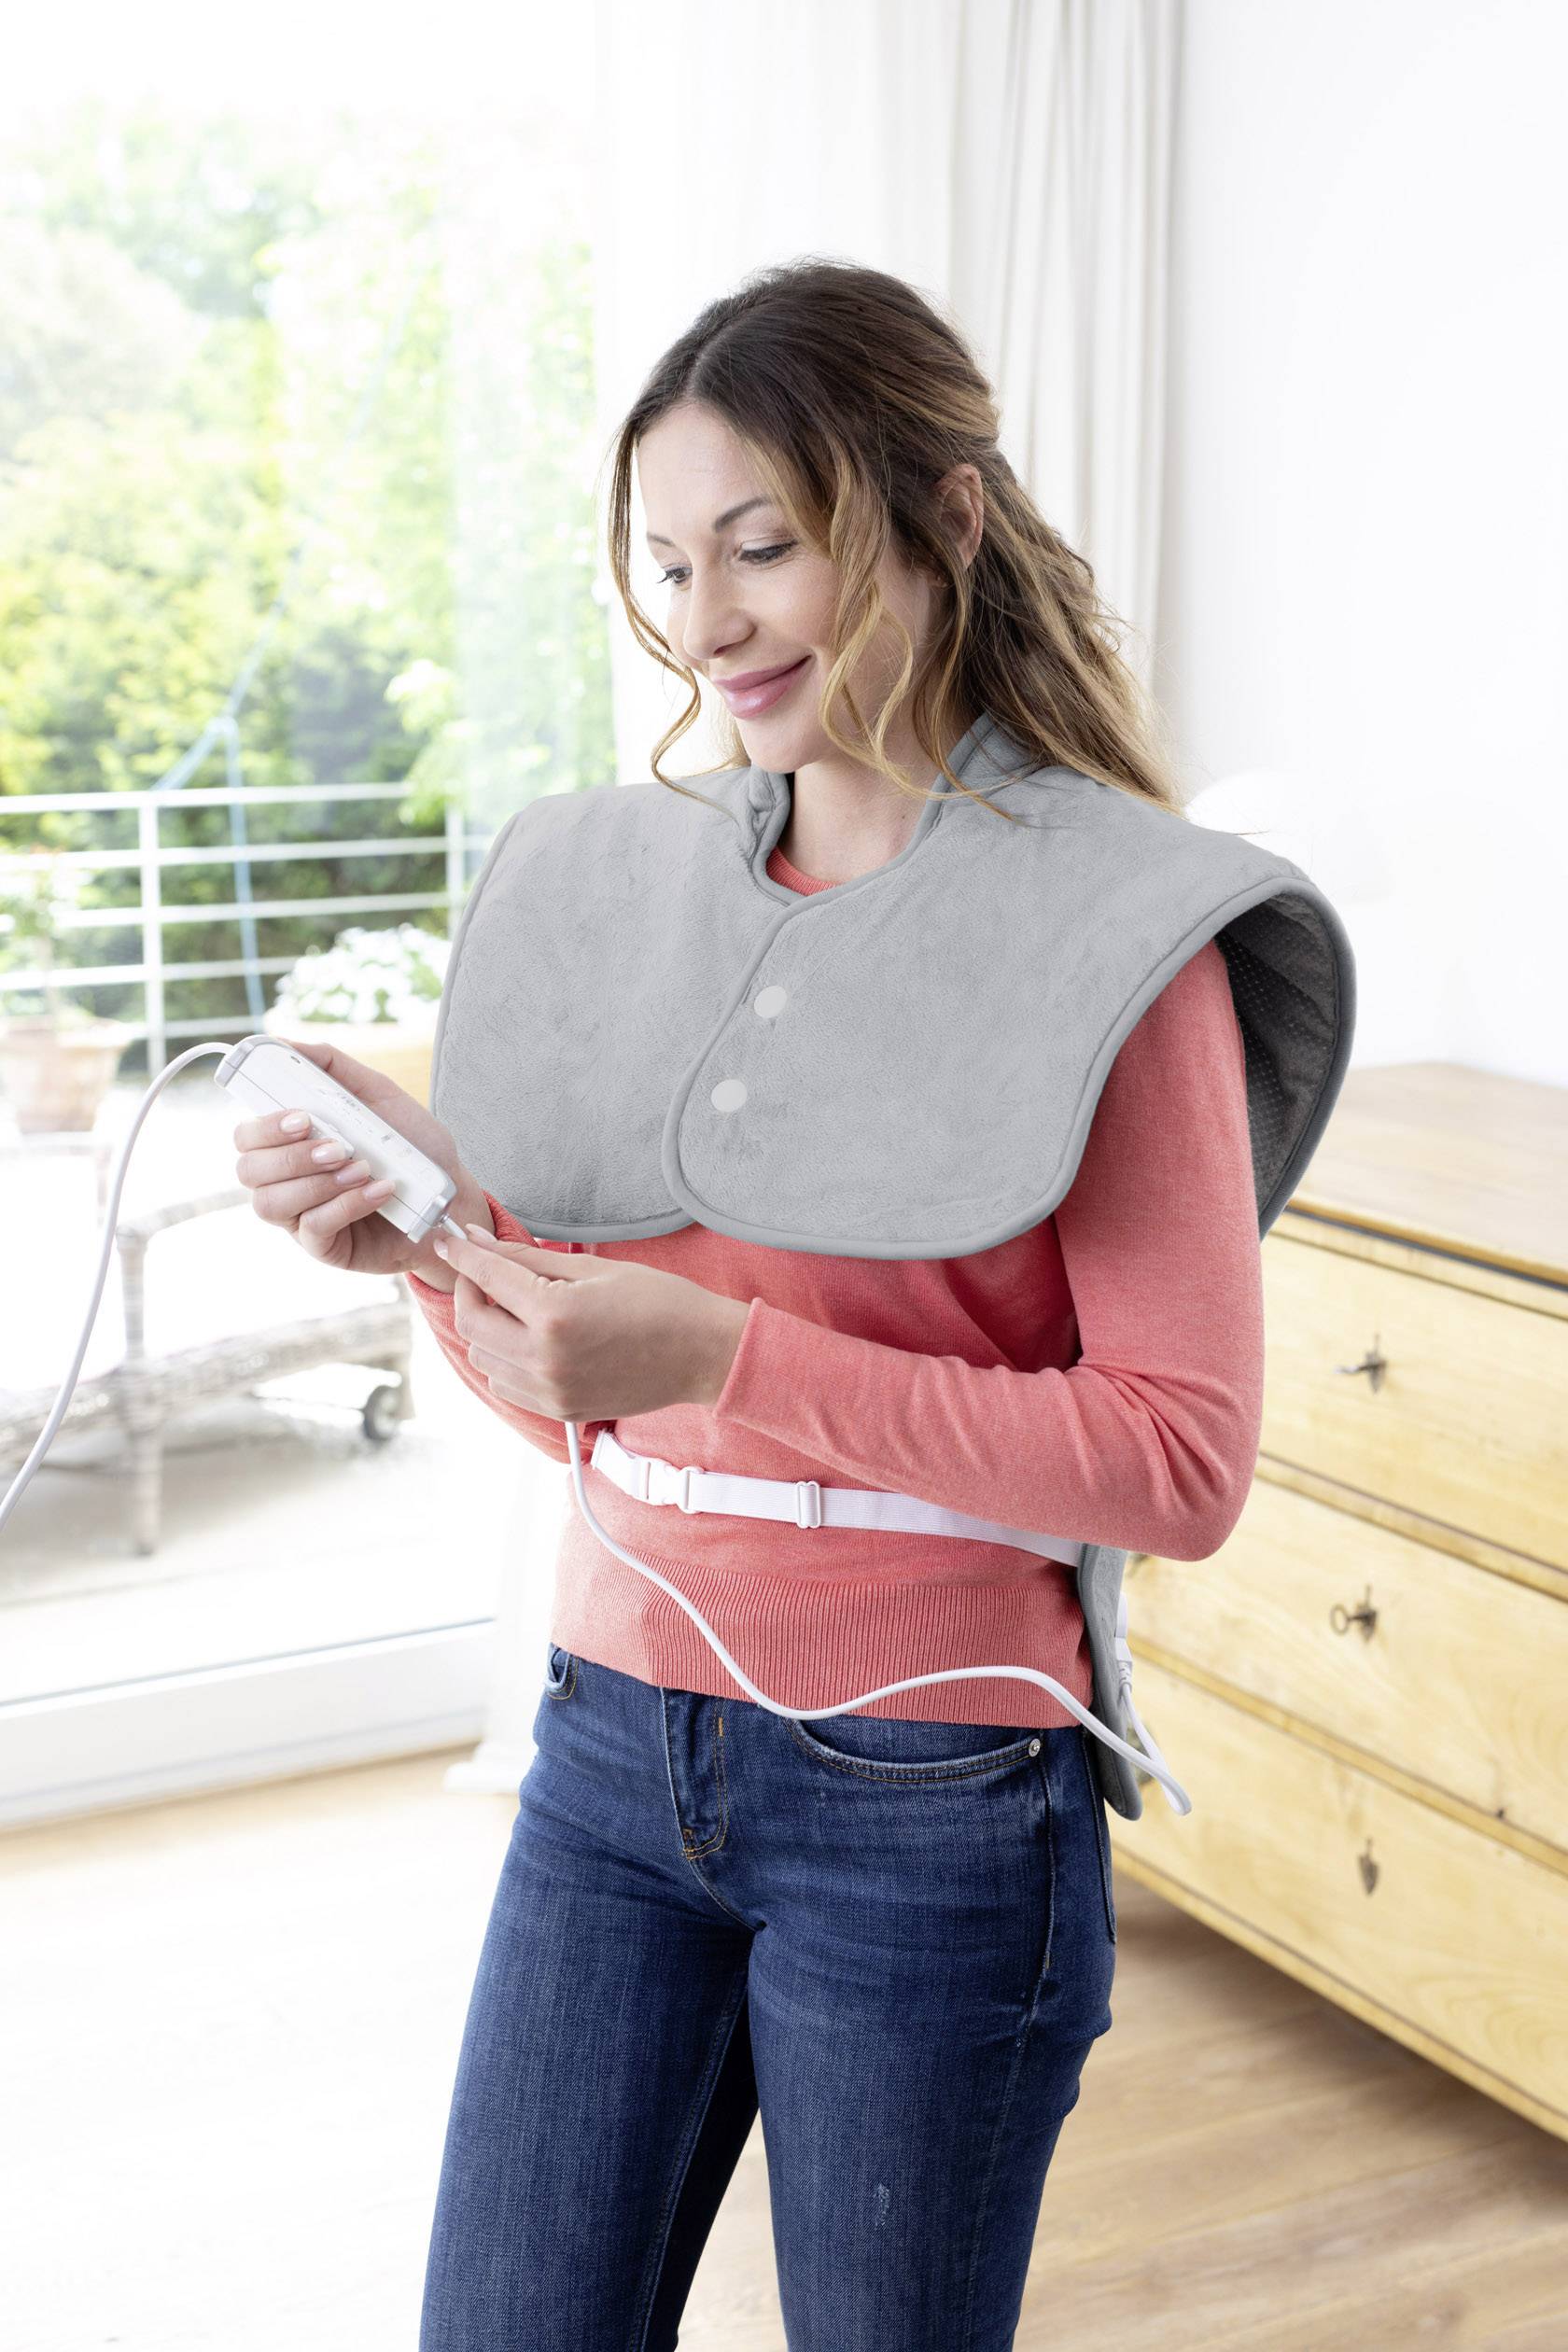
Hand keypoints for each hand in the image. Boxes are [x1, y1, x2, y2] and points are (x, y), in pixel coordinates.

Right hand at [231, 1035, 479, 1280]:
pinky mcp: (324, 1247)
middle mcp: (286, 1181)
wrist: (451, 1197)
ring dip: (315, 1182)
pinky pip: (312, 1228)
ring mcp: (301, 1217)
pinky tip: (379, 1191)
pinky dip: (345, 1205)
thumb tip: (285, 1042)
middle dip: (290, 1155)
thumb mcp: (379, 1097)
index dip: (264, 1127)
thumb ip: (333, 1069)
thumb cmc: (412, 1148)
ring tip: (361, 1168)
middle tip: (337, 1146)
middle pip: (248, 1170)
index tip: (302, 1117)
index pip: (245, 1136)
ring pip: (269, 1203)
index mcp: (290, 1145)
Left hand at [433, 1224, 751, 1420]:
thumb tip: (479, 1243)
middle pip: (472, 1325)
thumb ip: (526, 1259)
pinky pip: (506, 1385)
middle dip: (469, 1292)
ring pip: (483, 1360)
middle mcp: (545, 1358)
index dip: (462, 1254)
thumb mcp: (591, 1268)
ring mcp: (551, 1391)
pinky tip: (530, 1340)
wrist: (702, 1354)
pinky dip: (504, 1360)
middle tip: (484, 1273)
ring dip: (486, 1330)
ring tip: (514, 1309)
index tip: (447, 1238)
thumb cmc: (658, 1301)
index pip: (486, 1278)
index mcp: (555, 1314)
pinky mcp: (559, 1410)